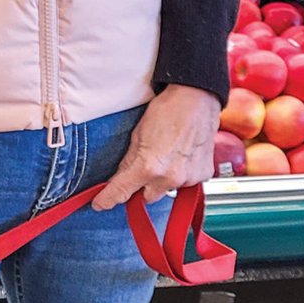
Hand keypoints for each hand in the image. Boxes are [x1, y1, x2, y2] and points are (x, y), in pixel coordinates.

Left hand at [92, 85, 220, 211]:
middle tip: (143, 168)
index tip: (100, 204)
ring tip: (166, 156)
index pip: (121, 192)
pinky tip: (180, 156)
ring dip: (162, 180)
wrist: (197, 98)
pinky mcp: (203, 174)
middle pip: (146, 197)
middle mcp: (169, 177)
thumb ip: (128, 162)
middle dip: (141, 186)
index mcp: (148, 167)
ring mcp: (188, 178)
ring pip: (166, 190)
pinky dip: (181, 174)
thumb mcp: (137, 135)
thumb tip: (119, 177)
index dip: (107, 200)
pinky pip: (186, 183)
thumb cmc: (168, 110)